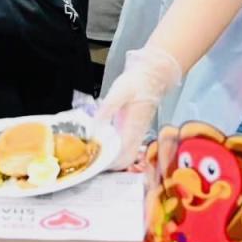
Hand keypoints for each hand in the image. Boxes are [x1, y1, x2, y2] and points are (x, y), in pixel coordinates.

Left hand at [95, 46, 182, 168]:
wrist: (152, 76)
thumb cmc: (138, 82)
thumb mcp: (119, 91)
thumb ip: (107, 109)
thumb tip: (94, 127)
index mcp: (133, 129)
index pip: (123, 157)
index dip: (109, 165)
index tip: (93, 165)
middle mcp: (135, 135)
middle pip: (124, 162)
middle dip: (107, 166)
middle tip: (88, 162)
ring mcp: (135, 133)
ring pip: (124, 155)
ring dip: (109, 159)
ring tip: (90, 155)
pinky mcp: (132, 129)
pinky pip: (123, 147)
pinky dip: (111, 150)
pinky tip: (99, 142)